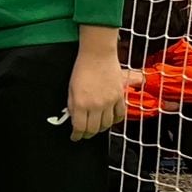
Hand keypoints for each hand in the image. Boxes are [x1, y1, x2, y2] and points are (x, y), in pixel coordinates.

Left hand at [67, 27, 130, 141]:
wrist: (98, 55)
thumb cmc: (82, 69)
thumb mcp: (71, 88)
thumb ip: (73, 105)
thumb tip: (74, 118)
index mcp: (81, 103)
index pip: (80, 127)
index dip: (77, 135)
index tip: (75, 137)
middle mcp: (96, 106)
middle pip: (94, 128)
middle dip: (88, 134)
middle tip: (84, 134)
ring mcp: (109, 102)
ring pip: (107, 124)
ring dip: (101, 129)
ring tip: (96, 128)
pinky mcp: (120, 97)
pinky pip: (120, 115)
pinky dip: (115, 121)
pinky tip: (110, 121)